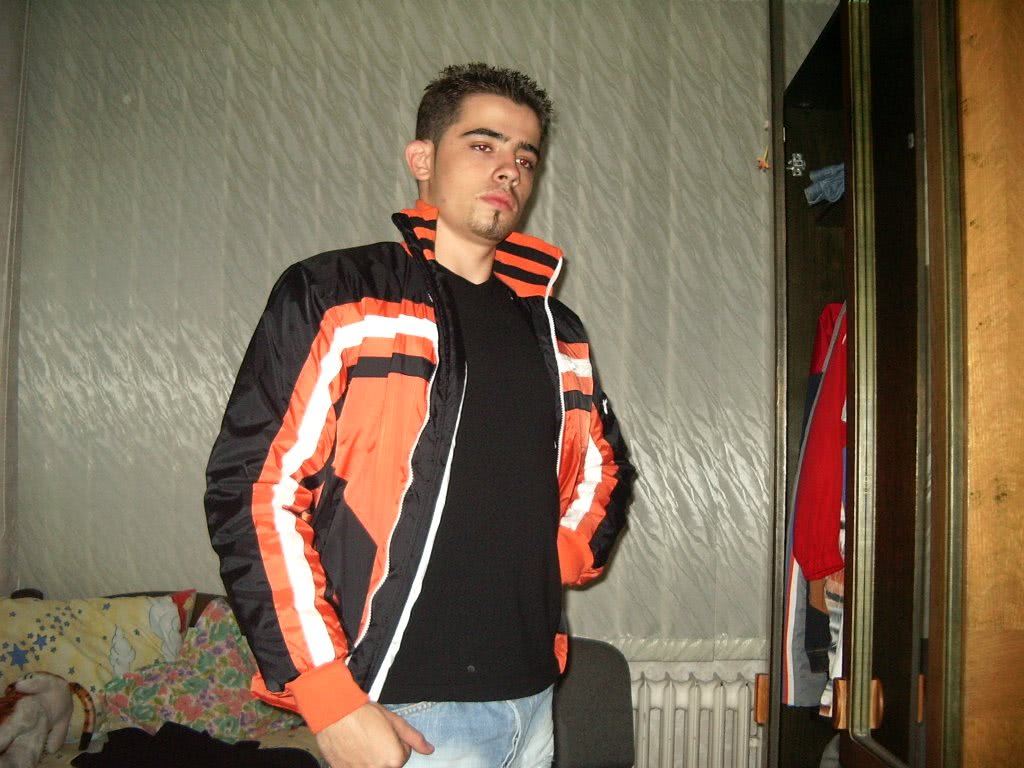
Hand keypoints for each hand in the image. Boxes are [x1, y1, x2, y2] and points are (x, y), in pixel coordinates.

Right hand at [315, 702, 433, 766]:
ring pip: (374, 766)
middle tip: (372, 736)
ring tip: (361, 742)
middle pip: (389, 764)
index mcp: (395, 759)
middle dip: (383, 752)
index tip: (383, 731)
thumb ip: (414, 738)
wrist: (335, 713)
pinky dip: (357, 762)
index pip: (403, 755)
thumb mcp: (395, 721)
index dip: (394, 740)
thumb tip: (429, 749)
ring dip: (370, 758)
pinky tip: (353, 749)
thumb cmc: (363, 714)